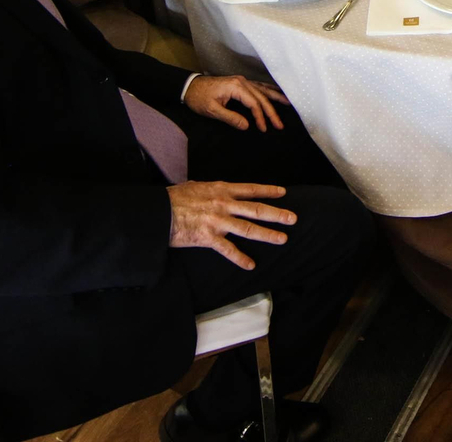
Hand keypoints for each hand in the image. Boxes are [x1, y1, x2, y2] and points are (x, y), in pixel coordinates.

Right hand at [167, 181, 294, 268]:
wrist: (159, 212)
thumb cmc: (174, 198)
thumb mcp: (195, 186)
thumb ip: (207, 188)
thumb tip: (210, 188)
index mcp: (221, 189)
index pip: (250, 189)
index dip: (268, 190)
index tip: (283, 192)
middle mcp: (223, 204)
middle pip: (256, 209)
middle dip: (276, 214)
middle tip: (293, 218)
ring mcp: (218, 221)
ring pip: (248, 228)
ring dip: (267, 234)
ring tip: (282, 238)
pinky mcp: (209, 238)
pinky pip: (228, 250)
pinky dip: (240, 258)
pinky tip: (250, 264)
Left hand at [185, 74, 287, 131]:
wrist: (189, 86)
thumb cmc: (198, 98)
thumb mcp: (212, 110)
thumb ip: (230, 118)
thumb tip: (247, 126)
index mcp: (236, 87)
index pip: (254, 103)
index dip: (260, 117)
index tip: (263, 128)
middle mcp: (241, 81)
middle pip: (261, 97)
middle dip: (271, 111)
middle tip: (280, 125)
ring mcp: (241, 81)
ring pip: (262, 90)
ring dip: (275, 97)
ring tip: (289, 103)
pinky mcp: (239, 83)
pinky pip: (257, 86)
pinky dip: (267, 90)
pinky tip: (275, 92)